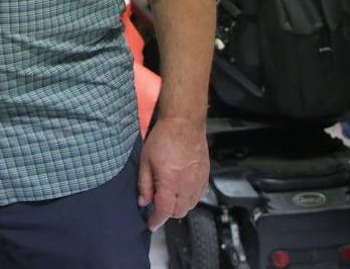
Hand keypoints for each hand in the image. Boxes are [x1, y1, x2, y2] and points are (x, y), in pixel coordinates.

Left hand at [138, 116, 208, 230]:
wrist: (184, 124)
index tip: (151, 225)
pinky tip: (182, 191)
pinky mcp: (205, 176)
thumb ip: (144, 184)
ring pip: (190, 205)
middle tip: (157, 204)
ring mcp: (198, 182)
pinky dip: (190, 198)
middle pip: (179, 211)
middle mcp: (187, 186)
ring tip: (168, 197)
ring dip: (179, 206)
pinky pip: (199, 195)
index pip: (164, 211)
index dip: (157, 220)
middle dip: (167, 213)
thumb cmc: (163, 139)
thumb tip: (144, 201)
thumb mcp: (146, 161)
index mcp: (170, 183)